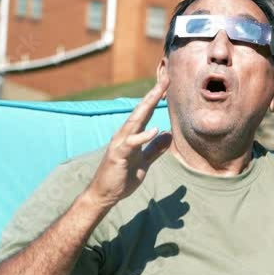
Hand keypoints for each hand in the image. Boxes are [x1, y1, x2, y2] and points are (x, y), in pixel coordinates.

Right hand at [86, 80, 172, 207]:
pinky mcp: (118, 155)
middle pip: (141, 111)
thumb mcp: (144, 163)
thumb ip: (154, 149)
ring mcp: (120, 143)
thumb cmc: (122, 178)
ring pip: (135, 121)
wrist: (105, 195)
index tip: (168, 85)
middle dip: (154, 95)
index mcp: (132, 135)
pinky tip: (154, 129)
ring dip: (147, 106)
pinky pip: (131, 143)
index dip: (156, 99)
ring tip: (160, 93)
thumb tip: (168, 135)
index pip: (146, 114)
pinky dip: (142, 136)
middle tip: (166, 80)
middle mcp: (124, 135)